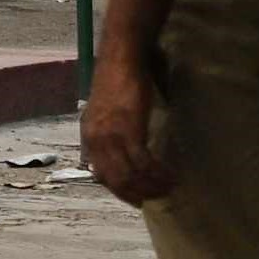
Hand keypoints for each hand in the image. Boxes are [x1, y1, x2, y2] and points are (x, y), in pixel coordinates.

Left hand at [80, 50, 172, 205]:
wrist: (121, 59)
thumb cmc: (117, 81)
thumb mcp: (105, 113)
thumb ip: (108, 134)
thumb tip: (121, 155)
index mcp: (88, 136)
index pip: (101, 176)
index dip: (121, 191)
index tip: (138, 199)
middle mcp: (95, 139)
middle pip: (116, 181)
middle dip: (139, 193)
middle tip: (159, 197)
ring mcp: (110, 136)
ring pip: (131, 175)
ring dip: (153, 186)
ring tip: (170, 187)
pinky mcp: (128, 129)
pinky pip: (143, 162)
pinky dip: (158, 173)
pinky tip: (171, 175)